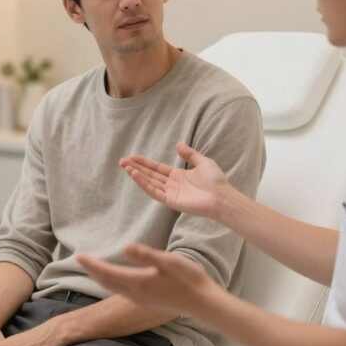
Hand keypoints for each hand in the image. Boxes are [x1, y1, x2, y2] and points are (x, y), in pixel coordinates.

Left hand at [77, 244, 221, 317]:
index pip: (107, 272)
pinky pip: (121, 291)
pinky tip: (114, 279)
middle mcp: (135, 293)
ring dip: (101, 277)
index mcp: (138, 281)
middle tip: (80, 259)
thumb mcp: (169, 261)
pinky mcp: (146, 302)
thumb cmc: (189, 279)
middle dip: (92, 270)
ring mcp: (140, 299)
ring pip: (113, 288)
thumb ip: (146, 255)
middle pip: (106, 281)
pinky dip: (111, 283)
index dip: (91, 264)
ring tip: (93, 268)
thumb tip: (125, 247)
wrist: (202, 303)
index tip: (78, 255)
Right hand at [120, 142, 234, 220]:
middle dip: (136, 168)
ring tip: (126, 167)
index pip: (157, 168)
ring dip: (137, 175)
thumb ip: (190, 154)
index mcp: (178, 176)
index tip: (132, 157)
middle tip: (122, 161)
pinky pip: (154, 192)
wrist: (222, 196)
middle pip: (150, 175)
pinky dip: (144, 184)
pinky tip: (136, 175)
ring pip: (149, 183)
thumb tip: (177, 144)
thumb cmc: (216, 181)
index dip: (144, 163)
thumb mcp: (203, 162)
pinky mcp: (171, 201)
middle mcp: (172, 185)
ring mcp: (170, 194)